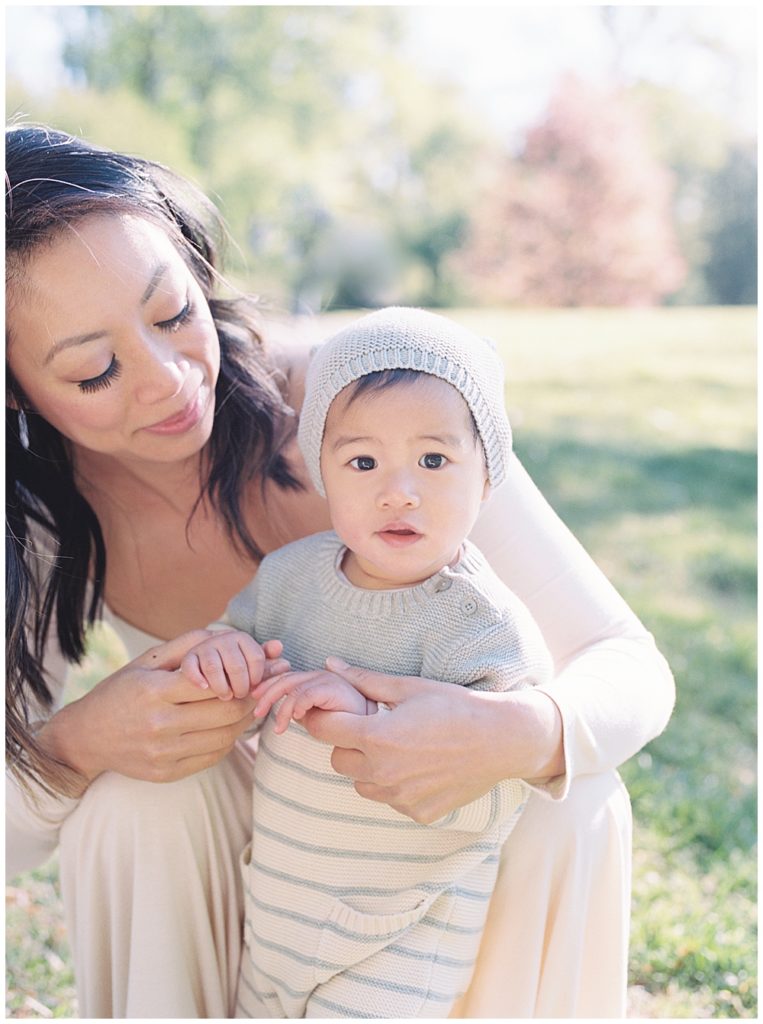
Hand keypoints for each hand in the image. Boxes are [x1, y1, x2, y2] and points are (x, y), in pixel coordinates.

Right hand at [36, 630, 263, 788]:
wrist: (86, 737)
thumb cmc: (121, 691)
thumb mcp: (146, 661)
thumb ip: (187, 646)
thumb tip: (227, 635)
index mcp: (154, 690)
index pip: (215, 682)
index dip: (244, 675)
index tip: (260, 669)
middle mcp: (159, 723)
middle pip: (227, 711)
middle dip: (253, 696)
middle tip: (265, 686)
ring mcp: (164, 752)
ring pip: (226, 736)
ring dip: (245, 720)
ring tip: (250, 704)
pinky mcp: (167, 773)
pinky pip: (214, 756)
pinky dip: (229, 740)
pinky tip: (228, 726)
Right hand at [180, 631, 287, 699]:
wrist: (204, 659)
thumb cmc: (233, 664)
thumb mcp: (250, 662)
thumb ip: (265, 662)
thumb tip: (284, 660)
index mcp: (241, 638)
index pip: (257, 658)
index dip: (258, 677)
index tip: (254, 687)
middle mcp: (222, 638)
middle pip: (237, 666)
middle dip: (241, 686)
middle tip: (240, 696)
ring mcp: (203, 648)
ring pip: (214, 668)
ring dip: (222, 687)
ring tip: (225, 696)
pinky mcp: (187, 658)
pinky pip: (190, 667)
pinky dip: (198, 679)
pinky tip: (205, 688)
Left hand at [251, 667, 373, 733]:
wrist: (370, 723)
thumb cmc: (345, 721)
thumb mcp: (317, 715)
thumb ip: (302, 710)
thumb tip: (286, 714)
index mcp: (313, 679)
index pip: (285, 678)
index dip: (267, 686)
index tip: (253, 699)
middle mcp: (319, 675)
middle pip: (285, 680)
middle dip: (267, 695)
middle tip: (256, 713)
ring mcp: (326, 679)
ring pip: (293, 689)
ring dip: (282, 710)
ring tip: (279, 729)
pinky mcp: (333, 687)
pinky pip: (307, 694)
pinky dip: (297, 706)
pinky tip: (295, 719)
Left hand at [296, 657, 563, 823]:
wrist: (501, 740)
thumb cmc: (454, 706)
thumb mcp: (408, 688)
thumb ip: (364, 680)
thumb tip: (330, 664)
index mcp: (377, 738)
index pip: (323, 730)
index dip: (322, 718)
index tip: (332, 712)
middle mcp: (384, 774)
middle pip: (337, 760)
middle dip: (347, 743)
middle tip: (374, 728)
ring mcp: (400, 798)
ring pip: (362, 784)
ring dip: (369, 767)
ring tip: (398, 748)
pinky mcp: (418, 813)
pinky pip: (391, 799)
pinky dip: (396, 786)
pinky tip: (419, 767)